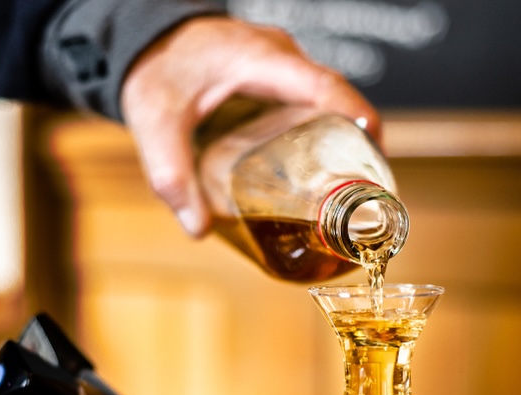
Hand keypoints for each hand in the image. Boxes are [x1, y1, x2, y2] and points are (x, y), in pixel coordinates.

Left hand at [120, 16, 379, 237]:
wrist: (145, 39)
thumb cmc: (154, 67)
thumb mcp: (155, 121)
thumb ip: (171, 174)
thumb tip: (198, 228)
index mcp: (263, 60)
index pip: (326, 88)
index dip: (359, 121)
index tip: (375, 161)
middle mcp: (280, 58)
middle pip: (336, 100)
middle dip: (354, 144)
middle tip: (360, 193)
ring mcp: (280, 65)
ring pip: (324, 102)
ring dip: (339, 139)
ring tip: (343, 189)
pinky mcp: (274, 77)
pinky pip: (308, 102)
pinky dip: (318, 132)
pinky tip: (313, 168)